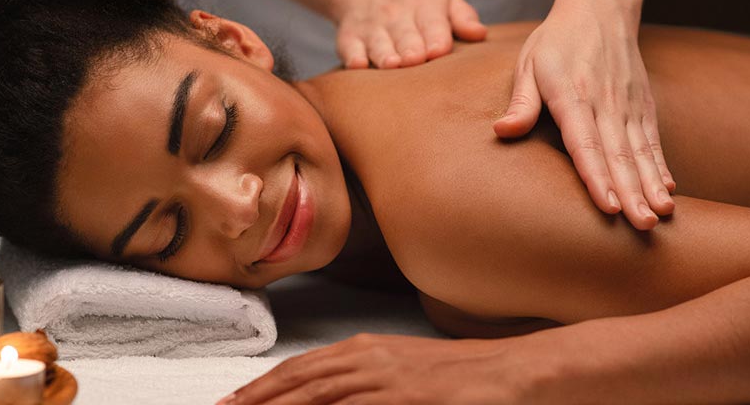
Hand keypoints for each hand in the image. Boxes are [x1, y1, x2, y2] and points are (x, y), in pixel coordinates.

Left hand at [216, 333, 553, 404]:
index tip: (235, 401)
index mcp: (366, 350)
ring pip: (316, 396)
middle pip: (298, 382)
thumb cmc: (462, 377)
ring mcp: (386, 380)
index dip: (264, 386)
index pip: (301, 368)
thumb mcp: (405, 373)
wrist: (514, 372)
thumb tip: (332, 398)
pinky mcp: (406, 400)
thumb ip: (367, 385)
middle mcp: (369, 360)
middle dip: (257, 400)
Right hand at [329, 0, 486, 68]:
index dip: (436, 37)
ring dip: (384, 54)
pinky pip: (350, 49)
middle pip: (405, 35)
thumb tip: (480, 33)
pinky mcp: (349, 39)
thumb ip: (462, 16)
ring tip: (392, 65)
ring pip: (378, 43)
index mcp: (424, 3)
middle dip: (410, 47)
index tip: (438, 51)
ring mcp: (371, 27)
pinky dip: (353, 57)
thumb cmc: (415, 3)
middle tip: (415, 59)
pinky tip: (358, 65)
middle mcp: (396, 14)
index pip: (432, 23)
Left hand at [492, 1, 675, 229]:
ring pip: (641, 151)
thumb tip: (502, 132)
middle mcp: (605, 102)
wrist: (600, 9)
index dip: (597, 176)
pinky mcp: (643, 105)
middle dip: (631, 192)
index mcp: (572, 95)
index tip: (609, 206)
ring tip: (660, 216)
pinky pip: (652, 141)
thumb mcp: (528, 64)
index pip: (585, 143)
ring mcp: (628, 104)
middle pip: (618, 154)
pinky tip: (668, 191)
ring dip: (651, 185)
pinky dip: (661, 166)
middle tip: (641, 226)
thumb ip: (521, 102)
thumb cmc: (555, 42)